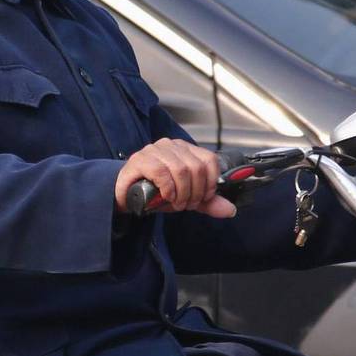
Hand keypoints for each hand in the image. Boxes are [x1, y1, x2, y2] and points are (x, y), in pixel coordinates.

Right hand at [115, 139, 235, 218]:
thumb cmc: (155, 192)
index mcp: (185, 150)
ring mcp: (155, 150)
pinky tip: (166, 196)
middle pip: (197, 167)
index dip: (211, 182)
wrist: (126, 195)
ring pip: (182, 170)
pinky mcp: (141, 160)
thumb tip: (229, 209)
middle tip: (187, 204)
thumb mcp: (186, 197)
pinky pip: (162, 172)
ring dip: (182, 193)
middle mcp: (171, 146)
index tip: (204, 197)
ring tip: (176, 203)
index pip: (209, 160)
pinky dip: (168, 189)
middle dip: (196, 192)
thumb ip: (207, 202)